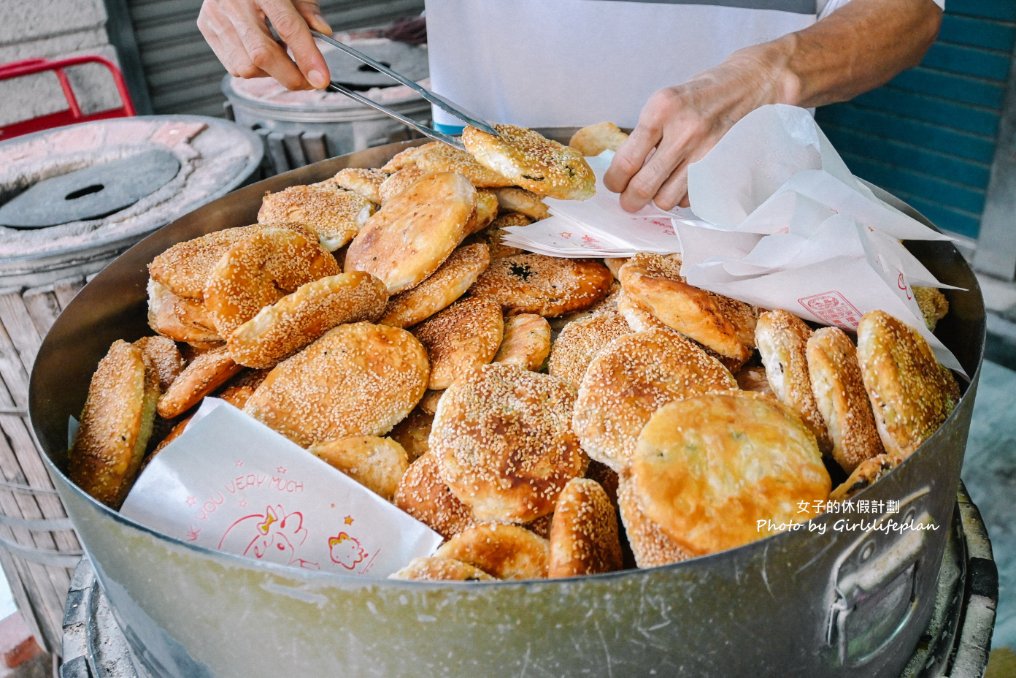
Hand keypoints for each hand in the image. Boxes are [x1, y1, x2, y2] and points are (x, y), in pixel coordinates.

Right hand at [198, 0, 331, 89]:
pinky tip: (263, 53)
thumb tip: (323, 35)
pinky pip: (233, 66)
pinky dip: (255, 69)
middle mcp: (233, 0)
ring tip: (282, 57)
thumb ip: (308, 11)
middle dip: (291, 76)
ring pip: (247, 67)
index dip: (306, 56)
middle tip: (309, 80)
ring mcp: (216, 15)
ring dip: (271, 72)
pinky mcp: (207, 28)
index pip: (286, 26)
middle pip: (262, 54)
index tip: (321, 78)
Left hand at [603, 52, 782, 211]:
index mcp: (662, 109)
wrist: (750, 85)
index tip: (614, 184)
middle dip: (630, 200)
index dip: (614, 181)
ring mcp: (706, 151)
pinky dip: (682, 195)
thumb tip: (621, 171)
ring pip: (666, 199)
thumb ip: (644, 135)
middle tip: (629, 200)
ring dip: (658, 199)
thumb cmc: (701, 95)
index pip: (626, 161)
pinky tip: (683, 180)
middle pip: (643, 187)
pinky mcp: (722, 166)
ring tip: (658, 188)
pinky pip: (691, 197)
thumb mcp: (665, 102)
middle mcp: (684, 130)